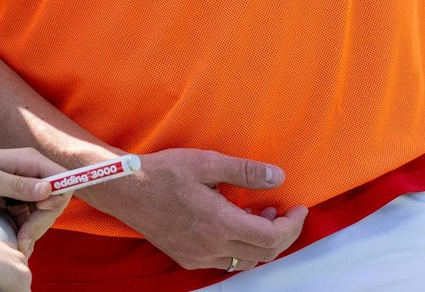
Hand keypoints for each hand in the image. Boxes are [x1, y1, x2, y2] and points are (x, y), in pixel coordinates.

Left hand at [0, 143, 70, 251]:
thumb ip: (18, 185)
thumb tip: (49, 189)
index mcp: (28, 160)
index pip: (62, 181)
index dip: (56, 202)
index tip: (36, 219)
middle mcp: (29, 171)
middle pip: (54, 201)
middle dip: (41, 223)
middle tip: (22, 241)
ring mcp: (21, 186)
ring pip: (41, 213)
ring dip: (32, 230)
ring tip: (16, 246)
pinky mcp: (12, 198)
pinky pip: (27, 217)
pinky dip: (23, 230)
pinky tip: (13, 241)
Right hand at [83, 148, 306, 272]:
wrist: (125, 190)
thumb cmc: (164, 172)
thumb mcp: (207, 163)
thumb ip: (245, 172)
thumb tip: (278, 176)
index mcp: (220, 224)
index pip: (271, 238)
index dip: (292, 226)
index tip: (299, 208)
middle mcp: (212, 247)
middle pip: (263, 254)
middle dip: (282, 235)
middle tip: (284, 211)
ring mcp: (198, 257)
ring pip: (245, 261)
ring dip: (260, 242)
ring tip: (260, 214)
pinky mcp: (186, 258)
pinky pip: (224, 262)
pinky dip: (240, 248)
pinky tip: (234, 224)